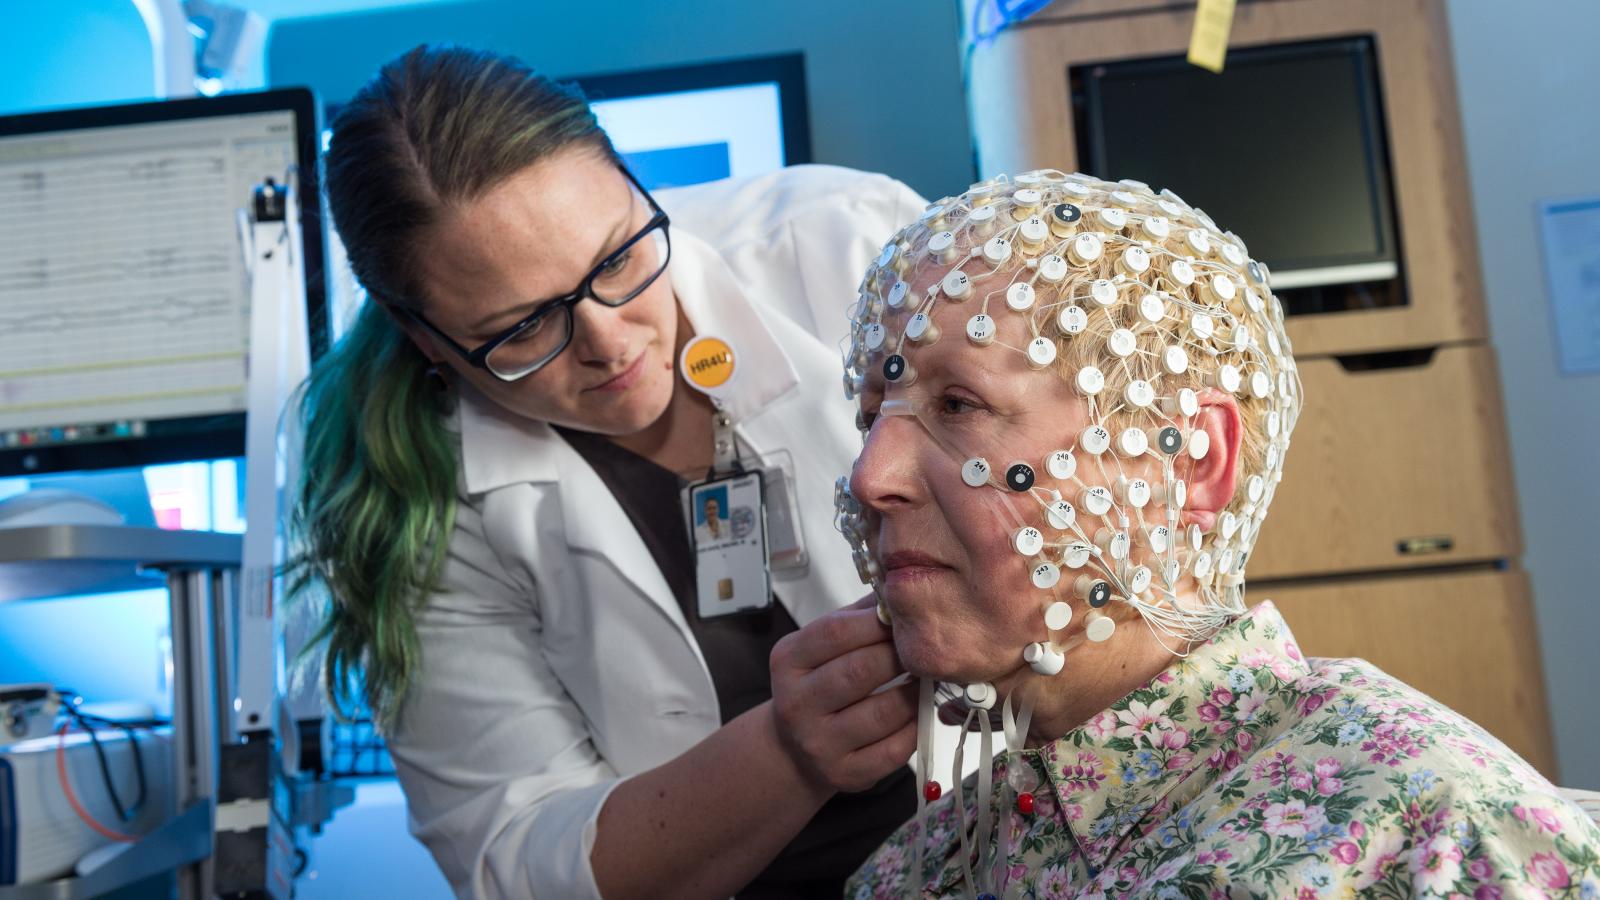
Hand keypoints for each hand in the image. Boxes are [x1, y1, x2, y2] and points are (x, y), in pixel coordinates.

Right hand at [769, 595, 917, 792]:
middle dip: (901, 655)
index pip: (835, 632)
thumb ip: (856, 617)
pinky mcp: (846, 774)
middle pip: (860, 671)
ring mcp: (819, 743)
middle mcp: (796, 704)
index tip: (906, 616)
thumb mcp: (821, 646)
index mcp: (788, 662)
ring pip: (883, 712)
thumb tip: (898, 585)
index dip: (877, 621)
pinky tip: (919, 712)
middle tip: (927, 647)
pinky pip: (895, 749)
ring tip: (927, 679)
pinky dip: (915, 727)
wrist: (793, 749)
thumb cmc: (818, 683)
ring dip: (915, 692)